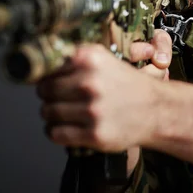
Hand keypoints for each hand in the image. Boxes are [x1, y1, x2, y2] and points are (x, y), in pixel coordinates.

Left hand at [36, 30, 172, 152]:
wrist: (156, 109)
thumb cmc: (126, 84)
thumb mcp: (104, 59)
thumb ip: (74, 58)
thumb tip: (36, 66)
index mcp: (90, 58)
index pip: (47, 66)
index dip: (47, 74)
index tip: (50, 80)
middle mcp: (90, 82)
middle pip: (44, 90)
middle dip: (48, 95)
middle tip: (60, 98)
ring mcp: (92, 110)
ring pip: (47, 112)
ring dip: (51, 115)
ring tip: (65, 113)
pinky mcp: (94, 134)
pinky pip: (56, 134)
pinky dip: (56, 132)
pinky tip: (66, 127)